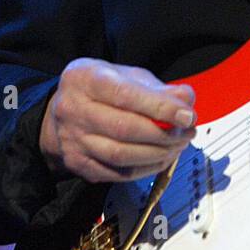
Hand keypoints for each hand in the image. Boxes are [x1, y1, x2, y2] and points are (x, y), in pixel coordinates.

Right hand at [39, 58, 196, 182]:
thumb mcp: (127, 76)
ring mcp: (73, 139)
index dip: (160, 108)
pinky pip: (117, 174)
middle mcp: (73, 109)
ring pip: (120, 155)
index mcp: (85, 78)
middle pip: (124, 128)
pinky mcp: (78, 163)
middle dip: (163, 134)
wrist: (63, 109)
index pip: (126, 95)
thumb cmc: (100, 89)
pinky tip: (160, 159)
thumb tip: (186, 99)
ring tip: (176, 146)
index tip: (186, 115)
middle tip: (186, 133)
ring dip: (157, 154)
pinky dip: (145, 169)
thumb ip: (157, 88)